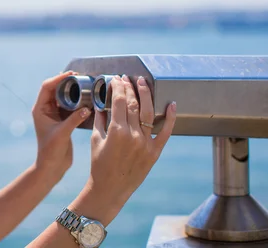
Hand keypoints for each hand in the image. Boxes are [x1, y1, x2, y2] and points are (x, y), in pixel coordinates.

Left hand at [32, 71, 91, 181]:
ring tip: (84, 84)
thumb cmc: (51, 151)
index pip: (47, 87)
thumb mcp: (62, 133)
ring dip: (72, 90)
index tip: (71, 75)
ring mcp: (54, 114)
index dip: (58, 78)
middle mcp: (45, 109)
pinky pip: (69, 105)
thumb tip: (87, 108)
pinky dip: (77, 100)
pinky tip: (87, 99)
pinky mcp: (62, 120)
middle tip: (80, 77)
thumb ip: (74, 120)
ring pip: (62, 96)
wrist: (52, 166)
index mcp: (40, 109)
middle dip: (66, 81)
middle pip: (54, 88)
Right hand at [83, 75, 175, 224]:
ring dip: (146, 95)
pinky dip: (170, 118)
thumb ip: (100, 119)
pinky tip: (171, 104)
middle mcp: (133, 135)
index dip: (118, 88)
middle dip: (130, 88)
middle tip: (128, 78)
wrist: (110, 189)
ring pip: (149, 113)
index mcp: (116, 131)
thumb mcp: (96, 139)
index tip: (117, 79)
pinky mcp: (154, 152)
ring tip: (143, 83)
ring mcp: (145, 144)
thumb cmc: (99, 164)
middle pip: (133, 104)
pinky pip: (165, 132)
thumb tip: (103, 103)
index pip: (119, 102)